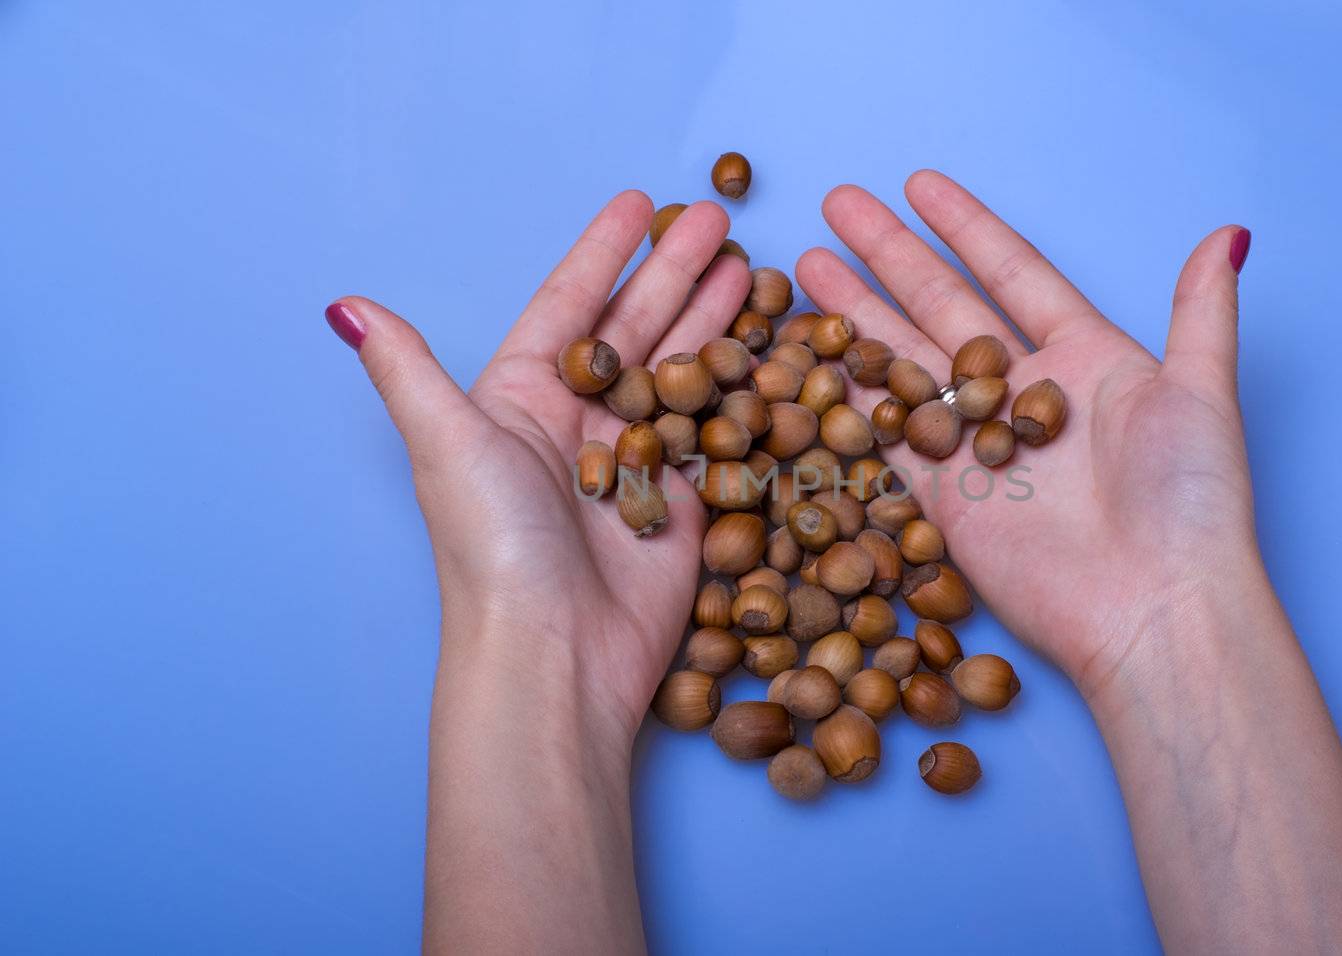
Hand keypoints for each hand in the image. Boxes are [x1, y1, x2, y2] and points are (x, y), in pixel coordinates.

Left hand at [326, 192, 748, 750]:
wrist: (556, 653)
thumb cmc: (493, 548)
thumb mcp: (446, 443)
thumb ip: (408, 369)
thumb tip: (344, 305)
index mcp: (520, 399)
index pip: (571, 305)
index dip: (606, 253)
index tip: (641, 202)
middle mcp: (576, 423)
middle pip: (636, 327)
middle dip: (676, 272)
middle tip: (720, 218)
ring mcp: (633, 460)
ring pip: (679, 369)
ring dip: (713, 318)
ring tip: (748, 268)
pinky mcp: (681, 501)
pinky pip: (712, 429)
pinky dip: (740, 388)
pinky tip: (765, 347)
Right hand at [795, 170, 1256, 700]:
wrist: (1154, 607)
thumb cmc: (1190, 502)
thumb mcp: (1204, 393)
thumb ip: (1200, 312)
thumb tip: (1229, 233)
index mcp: (1086, 357)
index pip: (1011, 272)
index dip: (964, 228)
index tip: (917, 185)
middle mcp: (1024, 393)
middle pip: (942, 306)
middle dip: (889, 256)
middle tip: (839, 206)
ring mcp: (981, 445)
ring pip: (906, 362)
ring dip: (857, 314)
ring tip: (807, 266)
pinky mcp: (948, 498)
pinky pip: (890, 436)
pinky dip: (852, 398)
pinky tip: (816, 353)